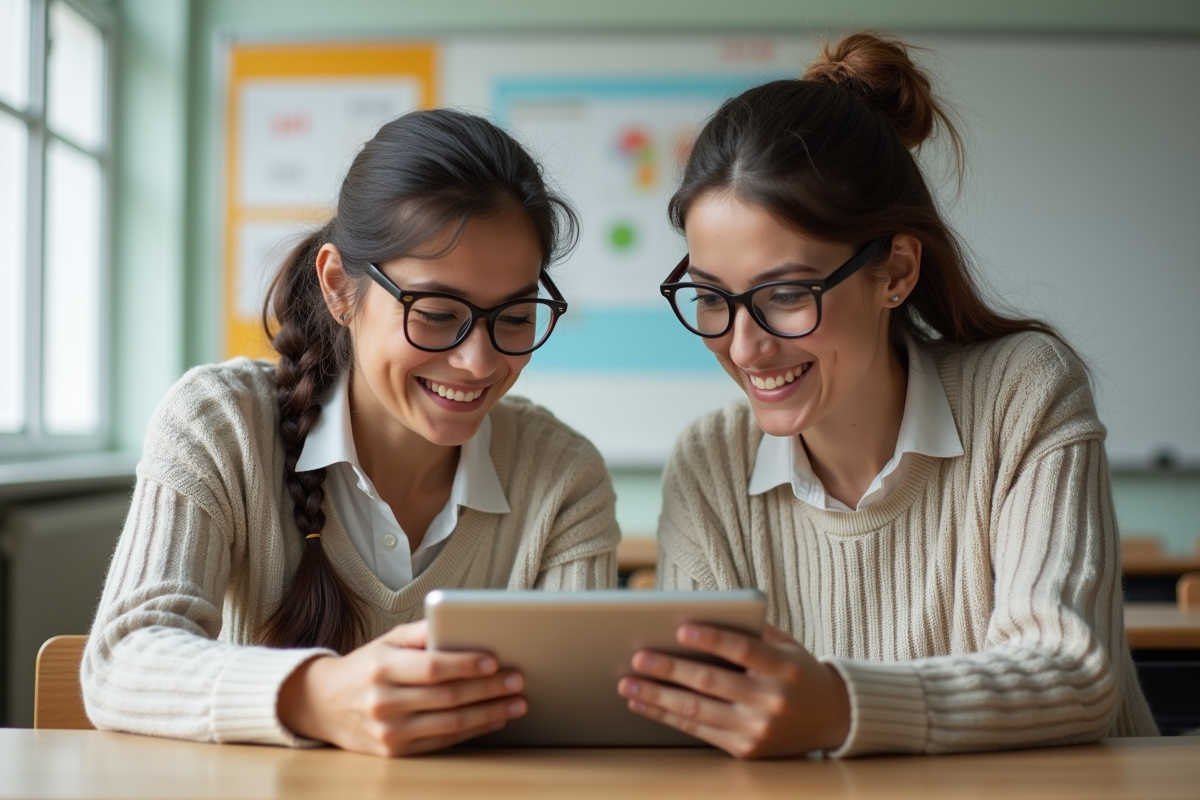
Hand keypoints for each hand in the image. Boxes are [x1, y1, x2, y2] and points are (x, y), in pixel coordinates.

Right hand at [277, 620, 526, 755]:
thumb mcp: (386, 641)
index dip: (466, 665)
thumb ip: (421, 633)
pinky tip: (494, 719)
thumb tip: (458, 621)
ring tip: (516, 702)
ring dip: (489, 713)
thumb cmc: (364, 667)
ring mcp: (389, 732)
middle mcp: (384, 702)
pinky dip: (473, 731)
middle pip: (447, 697)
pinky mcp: (395, 752)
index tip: (495, 660)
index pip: (432, 667)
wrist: (322, 705)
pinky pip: (442, 742)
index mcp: (382, 668)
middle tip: (517, 680)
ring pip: (449, 724)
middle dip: (488, 689)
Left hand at [618, 623, 849, 758]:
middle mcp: (771, 701)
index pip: (743, 649)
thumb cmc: (796, 670)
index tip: (680, 627)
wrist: (831, 717)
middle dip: (669, 669)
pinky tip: (644, 703)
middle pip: (711, 682)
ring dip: (657, 696)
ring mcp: (757, 730)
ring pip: (697, 711)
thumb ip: (750, 631)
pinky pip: (698, 731)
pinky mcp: (745, 750)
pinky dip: (666, 716)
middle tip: (637, 657)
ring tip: (627, 683)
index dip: (712, 638)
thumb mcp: (785, 645)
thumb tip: (699, 615)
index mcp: (784, 668)